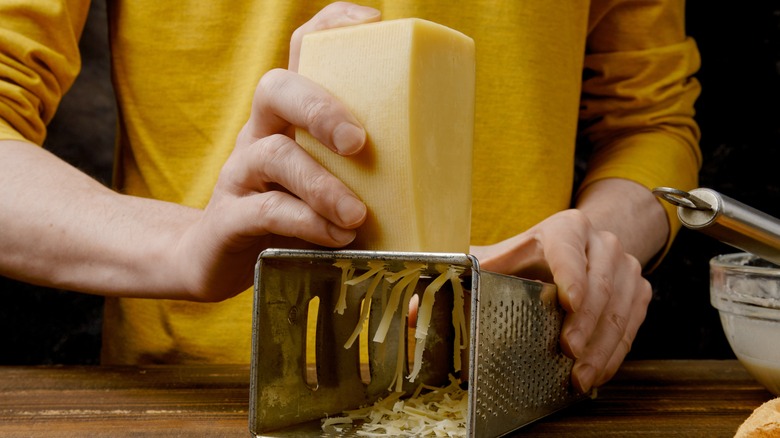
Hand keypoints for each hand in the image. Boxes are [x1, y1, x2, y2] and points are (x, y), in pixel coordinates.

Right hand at [174, 3, 379, 300]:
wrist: (216, 259)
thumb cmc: (289, 216)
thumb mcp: (326, 182)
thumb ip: (366, 171)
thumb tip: (439, 174)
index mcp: (288, 117)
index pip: (302, 52)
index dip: (331, 25)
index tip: (373, 22)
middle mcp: (259, 133)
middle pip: (276, 89)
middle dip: (320, 107)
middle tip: (359, 142)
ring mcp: (240, 174)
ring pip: (273, 154)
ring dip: (322, 184)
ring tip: (357, 215)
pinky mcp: (229, 218)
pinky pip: (264, 210)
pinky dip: (305, 222)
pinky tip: (337, 237)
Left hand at [470, 209, 651, 392]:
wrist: (579, 249)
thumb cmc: (528, 260)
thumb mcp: (498, 260)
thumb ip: (466, 275)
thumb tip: (419, 302)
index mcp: (566, 228)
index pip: (569, 248)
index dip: (571, 274)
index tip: (569, 302)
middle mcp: (601, 242)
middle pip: (600, 283)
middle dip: (586, 321)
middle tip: (569, 352)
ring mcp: (626, 266)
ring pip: (621, 308)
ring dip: (602, 346)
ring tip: (581, 376)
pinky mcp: (639, 290)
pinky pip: (633, 324)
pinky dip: (615, 353)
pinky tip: (596, 374)